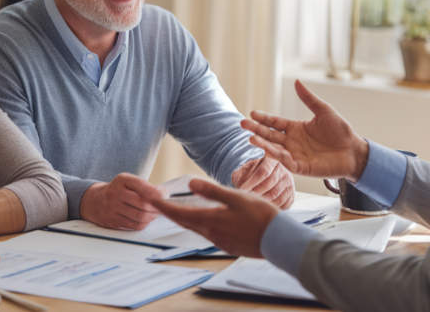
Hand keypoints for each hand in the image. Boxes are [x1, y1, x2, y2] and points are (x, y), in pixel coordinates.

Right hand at [80, 173, 164, 229]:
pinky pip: (134, 226)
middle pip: (143, 205)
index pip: (144, 188)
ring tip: (154, 214)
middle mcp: (116, 193)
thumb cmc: (117, 190)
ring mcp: (113, 208)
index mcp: (122, 180)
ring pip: (140, 217)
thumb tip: (164, 194)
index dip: (158, 194)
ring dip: (151, 217)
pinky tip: (145, 219)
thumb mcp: (128, 182)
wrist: (95, 201)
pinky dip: (143, 223)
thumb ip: (145, 186)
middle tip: (161, 208)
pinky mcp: (113, 221)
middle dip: (156, 208)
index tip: (165, 196)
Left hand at [152, 179, 277, 257]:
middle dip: (169, 212)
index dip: (162, 206)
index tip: (150, 199)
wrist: (279, 241)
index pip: (179, 213)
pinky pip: (207, 234)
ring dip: (184, 219)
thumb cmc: (261, 217)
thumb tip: (190, 184)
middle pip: (184, 221)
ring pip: (195, 228)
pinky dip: (199, 225)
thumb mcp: (237, 197)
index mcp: (211, 219)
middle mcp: (211, 233)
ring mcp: (220, 241)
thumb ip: (212, 191)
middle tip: (157, 204)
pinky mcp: (229, 245)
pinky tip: (204, 220)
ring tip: (176, 210)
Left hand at [231, 156, 294, 208]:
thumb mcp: (244, 170)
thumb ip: (240, 174)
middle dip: (257, 194)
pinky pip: (284, 204)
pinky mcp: (291, 195)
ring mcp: (289, 183)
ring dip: (264, 203)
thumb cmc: (250, 174)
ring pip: (278, 196)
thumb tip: (239, 184)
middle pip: (271, 185)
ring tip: (253, 208)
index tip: (241, 191)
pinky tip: (263, 210)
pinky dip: (273, 209)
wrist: (262, 178)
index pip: (263, 172)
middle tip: (246, 201)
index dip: (251, 182)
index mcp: (271, 161)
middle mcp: (283, 171)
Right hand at [241, 80, 368, 179]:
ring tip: (251, 138)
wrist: (354, 151)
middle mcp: (292, 142)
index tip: (252, 113)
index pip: (274, 123)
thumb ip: (308, 99)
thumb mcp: (324, 111)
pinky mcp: (301, 167)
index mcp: (295, 128)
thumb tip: (296, 81)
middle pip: (270, 135)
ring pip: (274, 149)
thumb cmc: (340, 131)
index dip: (263, 118)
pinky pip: (287, 162)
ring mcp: (295, 155)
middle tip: (242, 124)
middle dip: (256, 130)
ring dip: (263, 144)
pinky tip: (269, 150)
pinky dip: (277, 157)